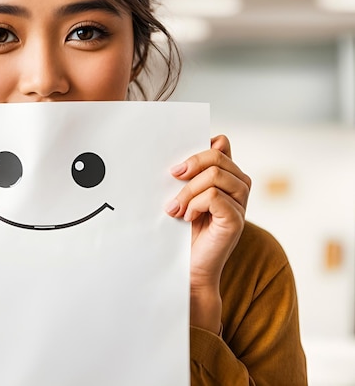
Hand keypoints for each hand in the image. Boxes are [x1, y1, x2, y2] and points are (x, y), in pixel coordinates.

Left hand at [165, 135, 250, 333]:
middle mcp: (239, 186)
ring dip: (188, 190)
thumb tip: (178, 155)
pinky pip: (214, 196)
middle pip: (217, 156)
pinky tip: (186, 218)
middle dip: (190, 165)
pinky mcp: (235, 220)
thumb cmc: (182, 231)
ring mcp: (240, 203)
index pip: (221, 145)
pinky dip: (194, 204)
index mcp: (227, 176)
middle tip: (171, 178)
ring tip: (174, 208)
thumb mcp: (183, 195)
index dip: (200, 148)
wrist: (188, 267)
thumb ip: (187, 175)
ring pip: (215, 175)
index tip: (178, 165)